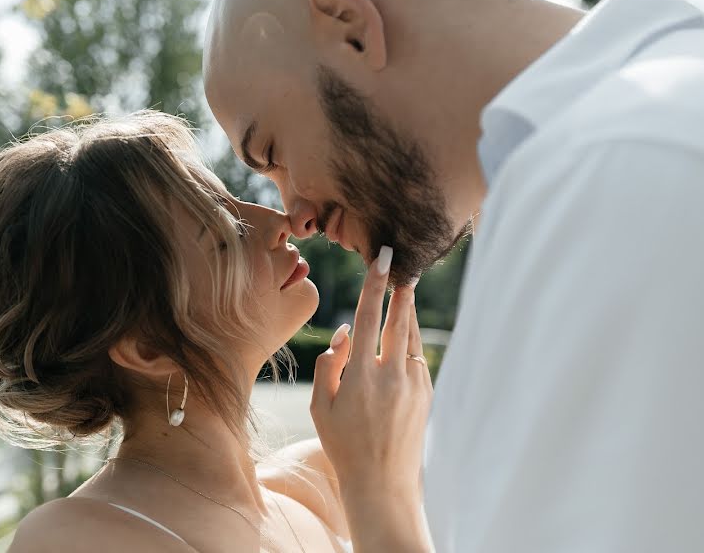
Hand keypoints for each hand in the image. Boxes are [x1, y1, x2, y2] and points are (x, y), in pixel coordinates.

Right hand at [310, 246, 433, 550]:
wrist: (382, 485)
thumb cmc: (343, 445)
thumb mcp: (321, 407)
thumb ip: (329, 365)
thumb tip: (345, 333)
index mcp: (361, 377)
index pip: (368, 318)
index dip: (374, 286)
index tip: (381, 261)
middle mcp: (392, 377)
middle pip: (398, 320)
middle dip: (399, 288)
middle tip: (401, 263)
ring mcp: (414, 385)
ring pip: (410, 337)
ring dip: (407, 312)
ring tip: (405, 288)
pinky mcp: (426, 395)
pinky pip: (416, 359)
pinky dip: (408, 343)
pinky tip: (401, 337)